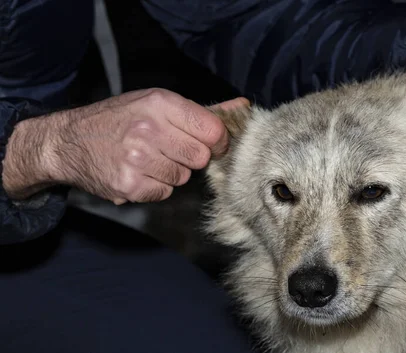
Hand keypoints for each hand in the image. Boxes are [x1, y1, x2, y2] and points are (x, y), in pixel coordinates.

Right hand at [2, 89, 248, 203]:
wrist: (67, 142)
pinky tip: (138, 173)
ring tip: (149, 159)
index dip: (218, 142)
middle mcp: (149, 129)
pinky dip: (155, 186)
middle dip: (191, 157)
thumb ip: (201, 110)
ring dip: (172, 172)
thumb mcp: (156, 103)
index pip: (214, 131)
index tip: (211, 144)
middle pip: (201, 157)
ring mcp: (138, 159)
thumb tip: (243, 107)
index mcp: (160, 103)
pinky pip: (164, 192)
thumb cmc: (119, 119)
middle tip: (170, 150)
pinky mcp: (130, 184)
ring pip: (183, 177)